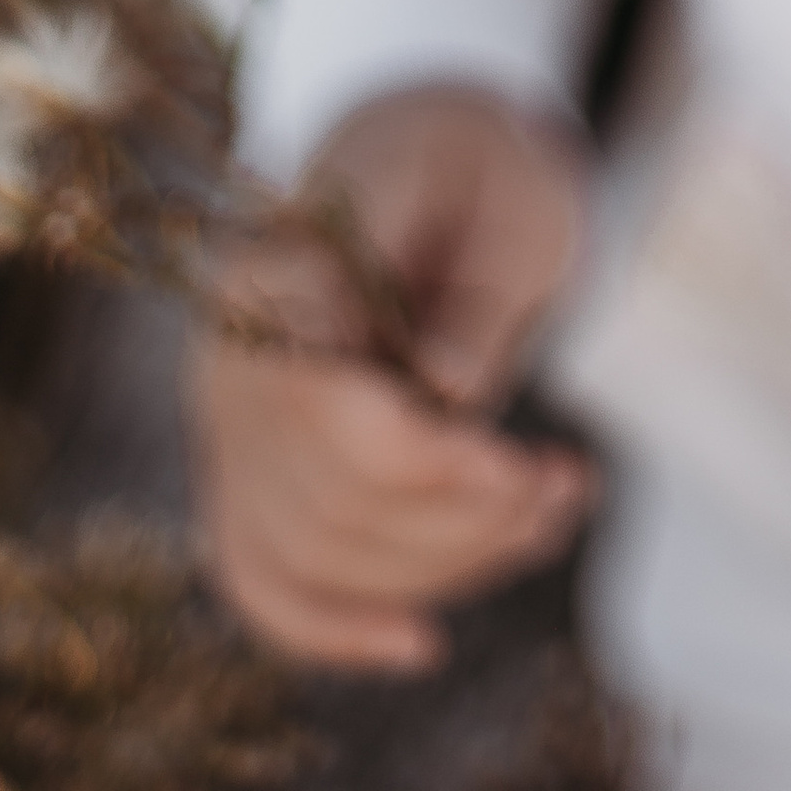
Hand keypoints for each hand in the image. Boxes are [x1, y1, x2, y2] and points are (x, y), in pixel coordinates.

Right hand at [192, 80, 594, 671]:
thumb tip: (450, 392)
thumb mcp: (511, 190)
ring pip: (314, 555)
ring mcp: (225, 421)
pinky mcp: (245, 468)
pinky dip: (333, 628)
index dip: (441, 467)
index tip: (539, 467)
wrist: (422, 149)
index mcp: (280, 265)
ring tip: (544, 514)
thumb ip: (476, 287)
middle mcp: (226, 355)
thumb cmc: (477, 163)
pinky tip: (420, 641)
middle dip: (463, 523)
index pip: (331, 415)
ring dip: (442, 568)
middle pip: (327, 504)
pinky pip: (260, 577)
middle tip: (564, 485)